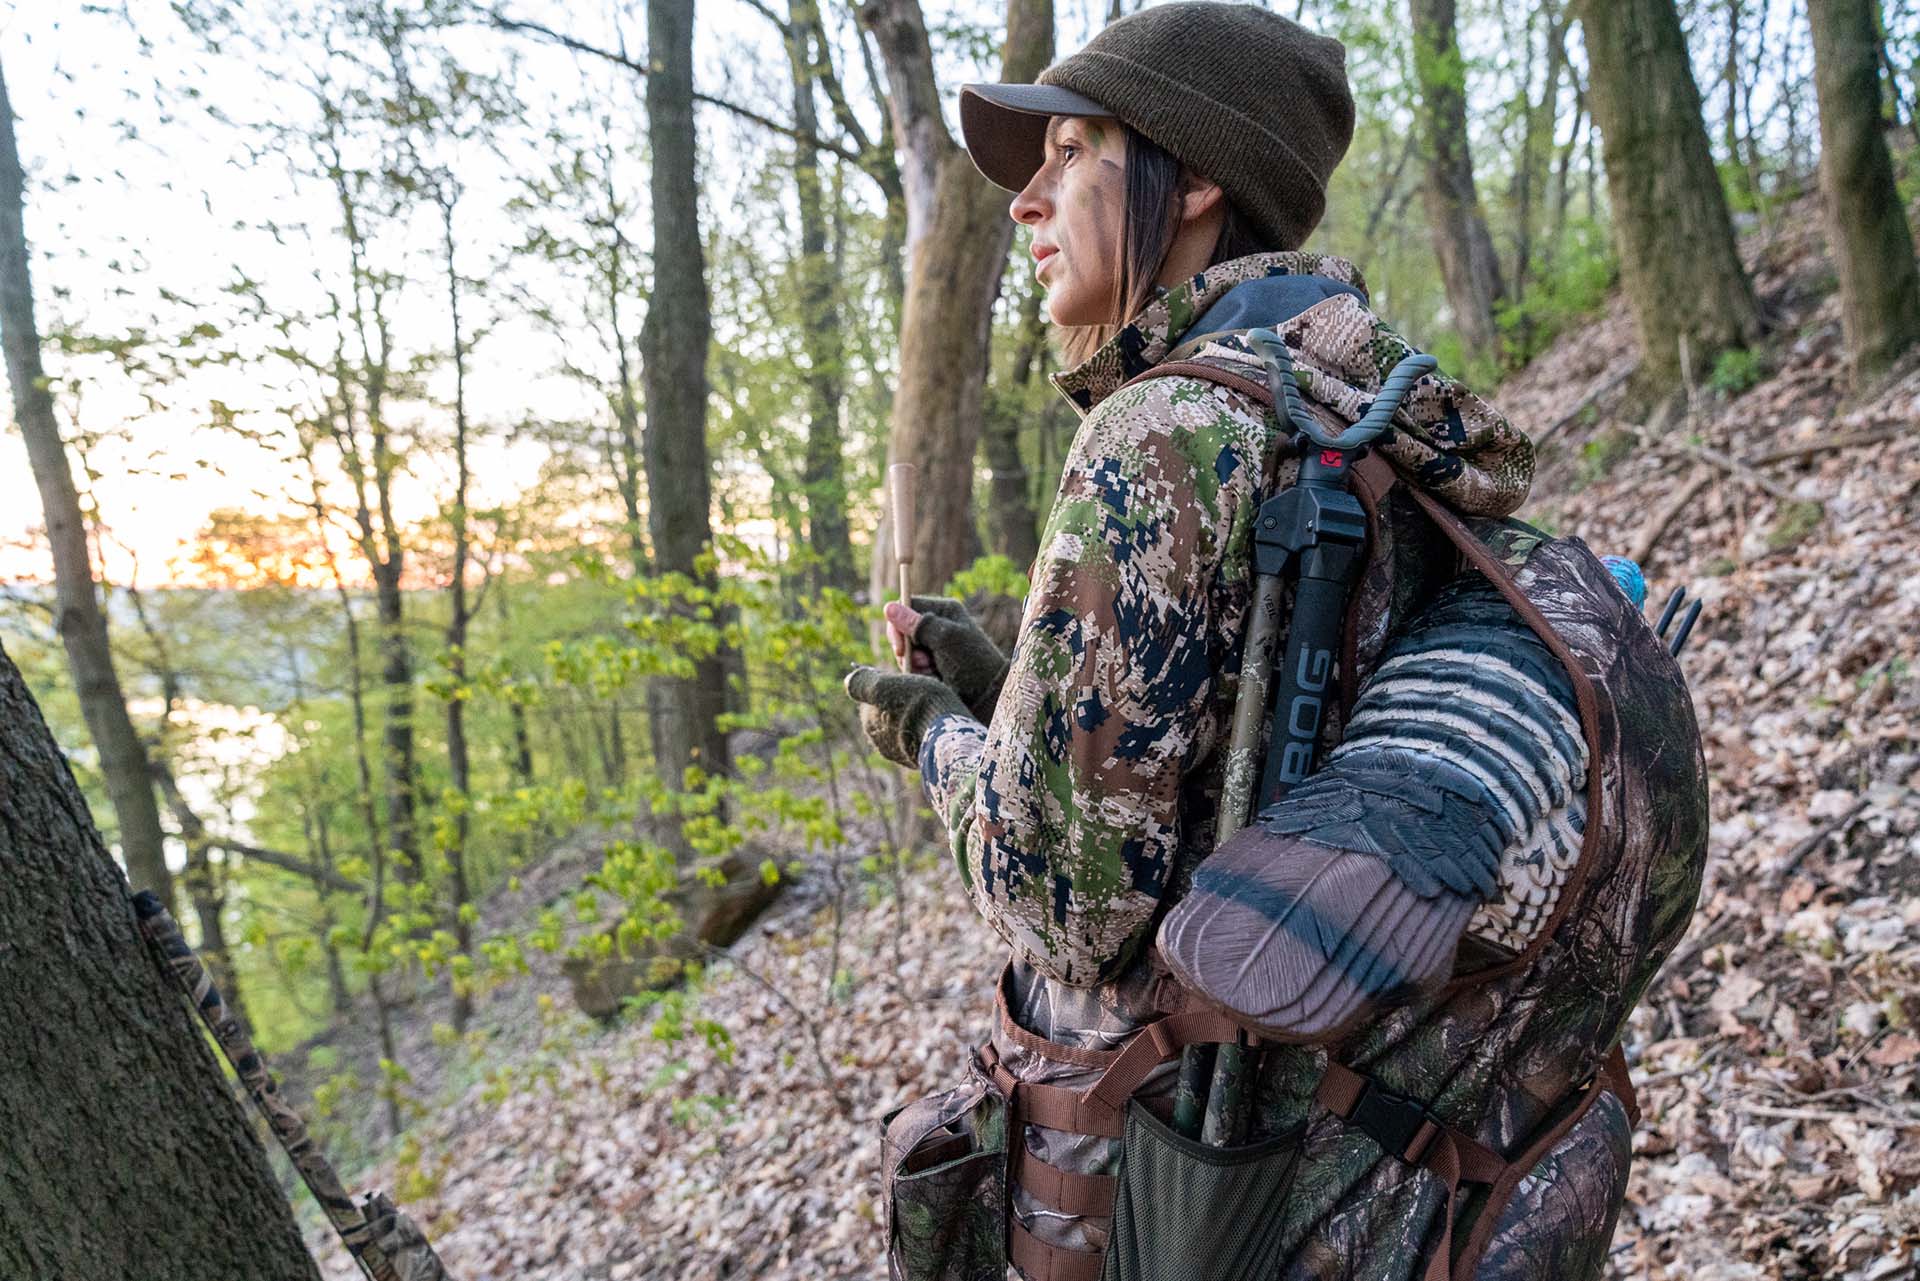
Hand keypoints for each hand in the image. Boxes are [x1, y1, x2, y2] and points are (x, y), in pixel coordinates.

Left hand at [843, 664, 970, 767]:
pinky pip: (916, 739)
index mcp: (868, 718)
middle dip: (901, 703)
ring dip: (913, 717)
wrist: (945, 737)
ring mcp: (896, 753)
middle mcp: (877, 739)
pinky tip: (935, 725)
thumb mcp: (886, 684)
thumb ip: (863, 681)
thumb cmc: (918, 705)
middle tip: (922, 695)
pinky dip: (922, 731)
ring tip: (931, 710)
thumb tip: (848, 679)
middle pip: (888, 711)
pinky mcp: (915, 760)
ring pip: (903, 725)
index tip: (909, 682)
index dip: (892, 685)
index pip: (876, 694)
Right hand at [883, 596, 1009, 721]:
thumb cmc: (971, 663)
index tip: (901, 647)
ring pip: (904, 649)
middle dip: (907, 648)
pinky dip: (917, 673)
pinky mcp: (930, 662)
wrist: (986, 695)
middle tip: (922, 662)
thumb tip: (888, 607)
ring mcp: (932, 644)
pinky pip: (910, 664)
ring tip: (932, 670)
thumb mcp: (944, 639)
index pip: (906, 605)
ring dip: (913, 663)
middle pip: (901, 629)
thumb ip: (917, 624)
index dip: (898, 624)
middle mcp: (936, 623)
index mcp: (944, 610)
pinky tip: (933, 677)